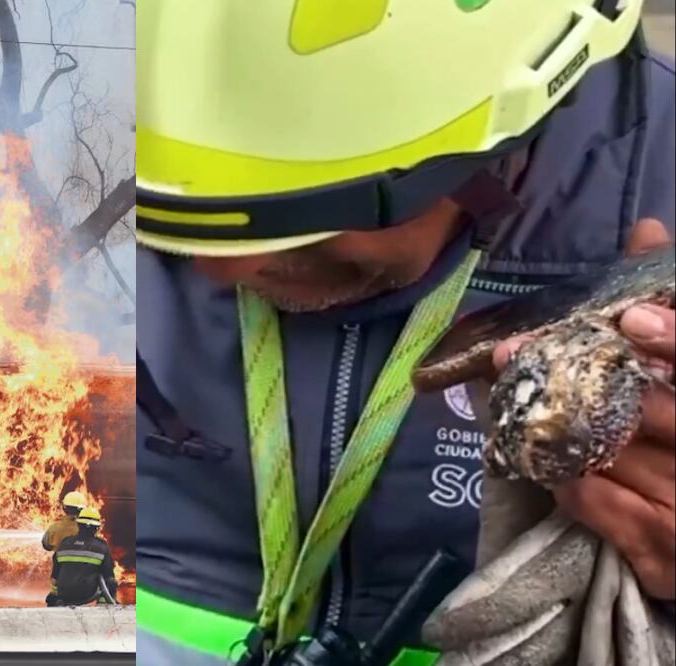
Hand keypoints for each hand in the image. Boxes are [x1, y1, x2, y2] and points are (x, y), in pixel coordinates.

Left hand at [493, 219, 674, 599]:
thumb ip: (671, 317)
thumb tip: (648, 228)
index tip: (634, 319)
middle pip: (643, 408)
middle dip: (568, 379)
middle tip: (508, 352)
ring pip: (605, 450)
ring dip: (547, 423)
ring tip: (504, 397)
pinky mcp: (662, 554)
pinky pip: (590, 499)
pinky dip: (557, 473)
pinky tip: (537, 455)